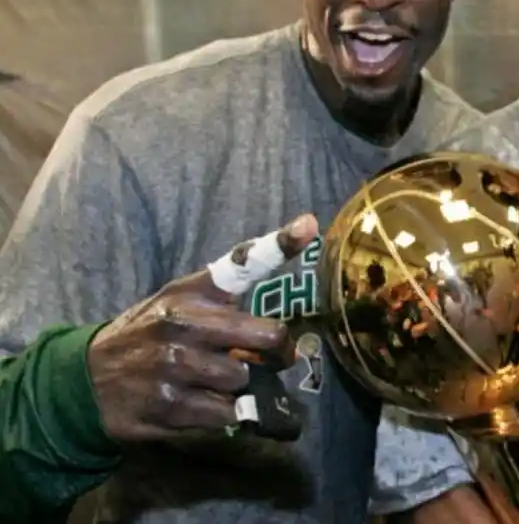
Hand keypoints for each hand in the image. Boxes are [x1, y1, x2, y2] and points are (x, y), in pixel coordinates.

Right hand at [87, 214, 318, 442]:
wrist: (89, 380)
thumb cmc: (153, 331)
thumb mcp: (184, 296)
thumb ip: (235, 276)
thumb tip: (303, 229)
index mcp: (191, 295)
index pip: (242, 264)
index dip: (280, 243)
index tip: (308, 224)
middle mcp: (183, 326)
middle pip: (268, 338)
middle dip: (272, 354)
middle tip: (263, 358)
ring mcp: (175, 369)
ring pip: (246, 381)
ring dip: (239, 387)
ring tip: (215, 380)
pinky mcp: (171, 408)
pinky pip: (227, 415)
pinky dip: (223, 413)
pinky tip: (201, 402)